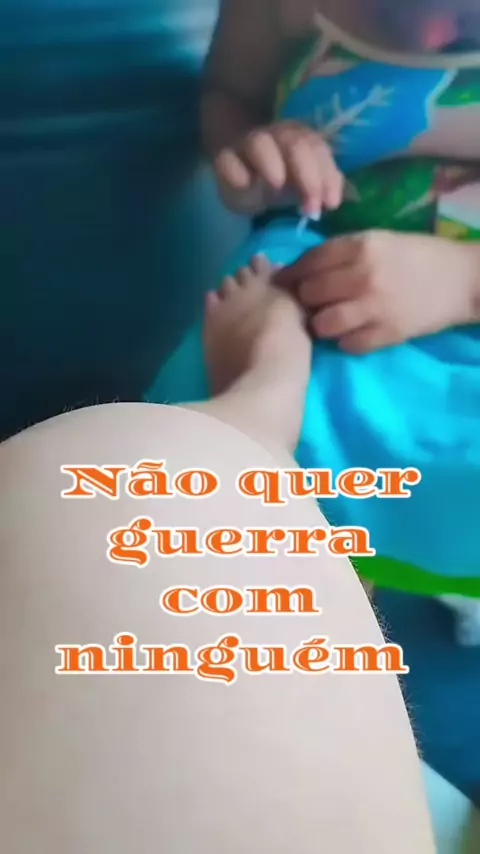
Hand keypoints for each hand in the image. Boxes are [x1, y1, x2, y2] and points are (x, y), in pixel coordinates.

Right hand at [214, 120, 342, 215]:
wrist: (241, 174)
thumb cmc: (282, 180)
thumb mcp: (307, 184)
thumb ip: (325, 185)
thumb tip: (334, 199)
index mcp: (301, 139)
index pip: (318, 149)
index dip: (327, 176)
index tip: (331, 205)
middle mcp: (276, 137)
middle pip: (295, 145)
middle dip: (307, 177)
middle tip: (309, 208)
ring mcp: (248, 146)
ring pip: (259, 144)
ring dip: (272, 164)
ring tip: (277, 186)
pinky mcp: (224, 161)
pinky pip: (227, 161)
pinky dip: (236, 172)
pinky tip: (245, 186)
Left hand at [276, 230, 477, 353]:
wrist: (463, 280)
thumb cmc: (418, 256)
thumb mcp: (379, 240)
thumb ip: (343, 252)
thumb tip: (301, 267)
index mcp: (361, 246)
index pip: (309, 261)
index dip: (292, 273)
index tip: (283, 282)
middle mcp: (362, 276)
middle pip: (310, 293)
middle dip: (306, 299)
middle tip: (311, 303)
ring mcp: (374, 307)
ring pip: (323, 324)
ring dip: (321, 324)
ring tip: (329, 321)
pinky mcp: (386, 334)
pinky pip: (347, 344)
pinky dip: (344, 341)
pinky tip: (352, 333)